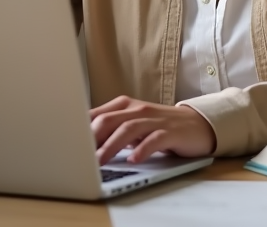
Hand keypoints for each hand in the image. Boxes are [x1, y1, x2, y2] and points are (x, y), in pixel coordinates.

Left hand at [89, 95, 215, 164]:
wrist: (197, 124)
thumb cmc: (160, 126)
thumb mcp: (133, 124)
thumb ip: (112, 129)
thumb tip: (85, 143)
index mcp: (125, 106)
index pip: (98, 114)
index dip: (82, 129)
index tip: (69, 144)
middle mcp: (138, 109)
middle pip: (110, 120)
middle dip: (93, 138)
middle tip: (80, 156)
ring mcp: (155, 120)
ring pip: (128, 129)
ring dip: (112, 146)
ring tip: (100, 161)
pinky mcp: (170, 132)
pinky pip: (154, 139)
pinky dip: (142, 149)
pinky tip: (133, 160)